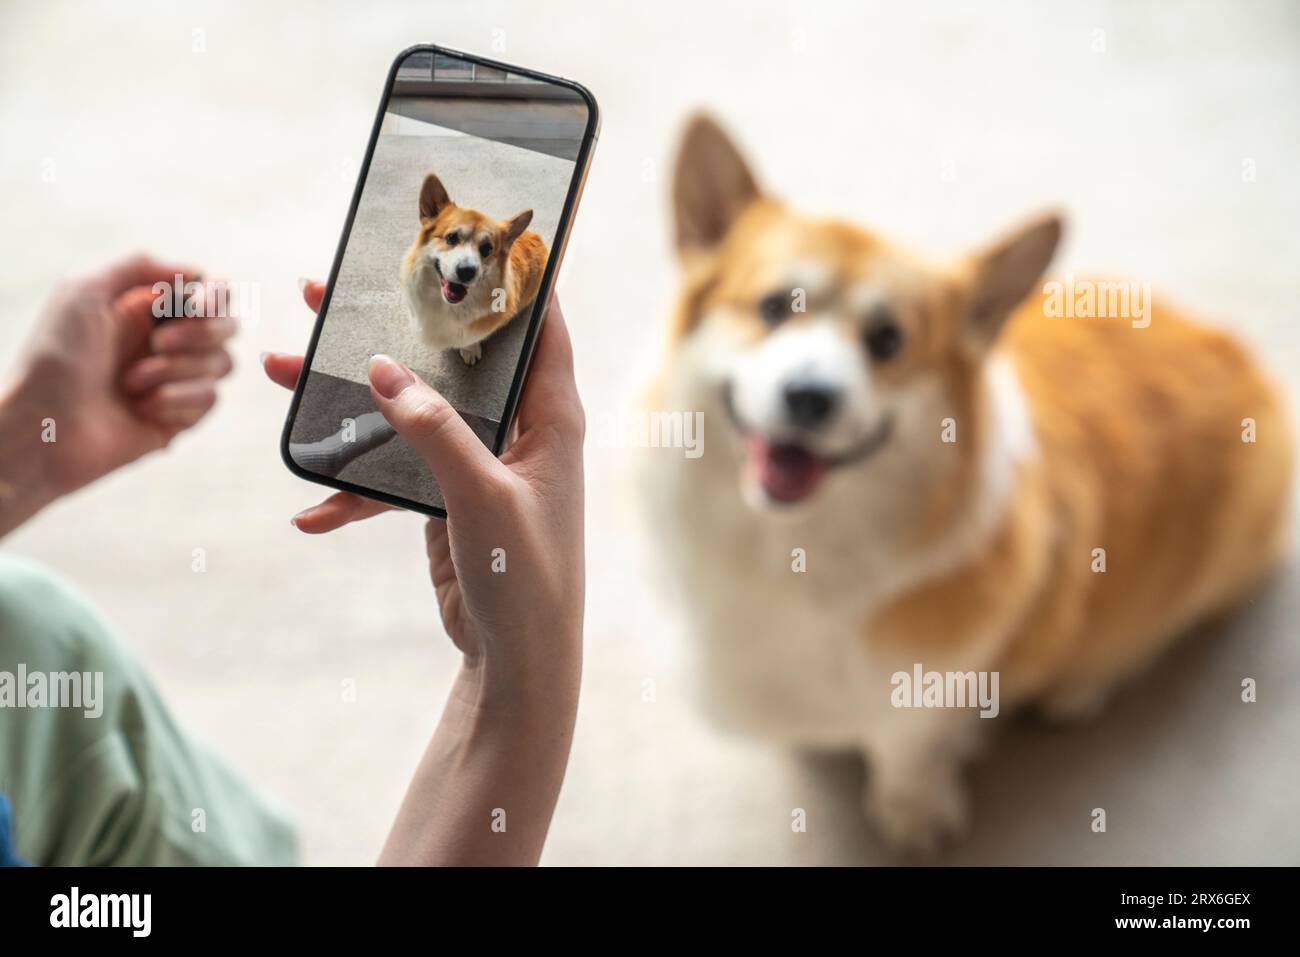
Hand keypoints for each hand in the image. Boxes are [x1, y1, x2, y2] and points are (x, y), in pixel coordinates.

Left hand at [0, 254, 235, 534]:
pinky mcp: (180, 415)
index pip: (210, 290)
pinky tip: (141, 409)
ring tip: (130, 384)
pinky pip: (210, 399)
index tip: (198, 304)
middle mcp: (165, 340)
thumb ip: (139, 263)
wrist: (45, 426)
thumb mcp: (83, 287)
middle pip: (227, 325)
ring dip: (176, 371)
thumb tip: (195, 274)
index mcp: (145, 306)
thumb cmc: (55, 355)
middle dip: (199, 333)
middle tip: (157, 343)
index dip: (215, 294)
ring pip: (222, 363)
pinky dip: (176, 401)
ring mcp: (175, 379)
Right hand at [263, 280, 584, 678]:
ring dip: (348, 402)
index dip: (513, 276)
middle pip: (450, 360)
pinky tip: (310, 513)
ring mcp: (477, 465)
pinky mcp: (447, 500)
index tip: (471, 232)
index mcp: (549, 418)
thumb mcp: (482, 499)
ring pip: (409, 413)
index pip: (539, 326)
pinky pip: (392, 477)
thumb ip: (436, 434)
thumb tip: (383, 372)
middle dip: (390, 329)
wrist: (517, 663)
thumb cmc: (526, 578)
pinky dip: (353, 490)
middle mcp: (516, 432)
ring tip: (279, 375)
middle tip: (326, 292)